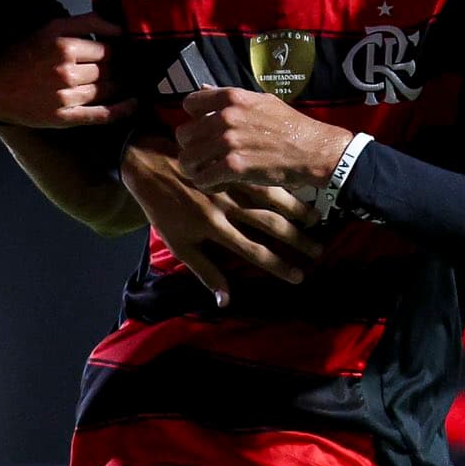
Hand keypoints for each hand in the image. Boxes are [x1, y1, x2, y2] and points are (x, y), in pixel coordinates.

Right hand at [0, 14, 132, 128]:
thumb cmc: (22, 54)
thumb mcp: (51, 28)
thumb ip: (86, 23)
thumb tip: (119, 26)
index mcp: (64, 46)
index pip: (109, 48)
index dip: (121, 50)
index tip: (126, 51)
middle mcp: (66, 71)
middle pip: (110, 69)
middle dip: (121, 67)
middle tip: (129, 65)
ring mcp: (66, 96)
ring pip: (108, 89)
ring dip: (122, 85)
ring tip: (129, 80)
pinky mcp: (64, 117)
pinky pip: (100, 114)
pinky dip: (120, 110)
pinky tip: (132, 104)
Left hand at [122, 139, 320, 305]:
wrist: (146, 164)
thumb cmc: (162, 208)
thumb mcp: (178, 243)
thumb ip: (205, 271)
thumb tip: (226, 301)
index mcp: (212, 228)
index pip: (253, 252)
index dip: (278, 266)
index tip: (298, 277)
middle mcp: (225, 208)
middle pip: (269, 227)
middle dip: (296, 242)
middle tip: (318, 253)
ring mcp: (229, 185)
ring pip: (272, 201)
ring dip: (297, 214)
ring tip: (318, 226)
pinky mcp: (231, 167)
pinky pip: (261, 179)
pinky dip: (282, 189)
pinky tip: (299, 195)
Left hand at [175, 87, 350, 192]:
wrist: (315, 150)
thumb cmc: (290, 126)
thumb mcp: (261, 101)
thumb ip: (229, 98)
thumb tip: (203, 88)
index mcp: (232, 98)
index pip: (189, 104)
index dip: (193, 119)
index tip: (202, 130)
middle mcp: (226, 117)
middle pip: (183, 134)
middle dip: (192, 147)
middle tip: (204, 156)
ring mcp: (229, 142)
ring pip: (188, 159)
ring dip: (196, 168)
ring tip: (208, 171)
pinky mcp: (234, 166)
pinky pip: (203, 179)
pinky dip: (208, 184)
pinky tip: (220, 182)